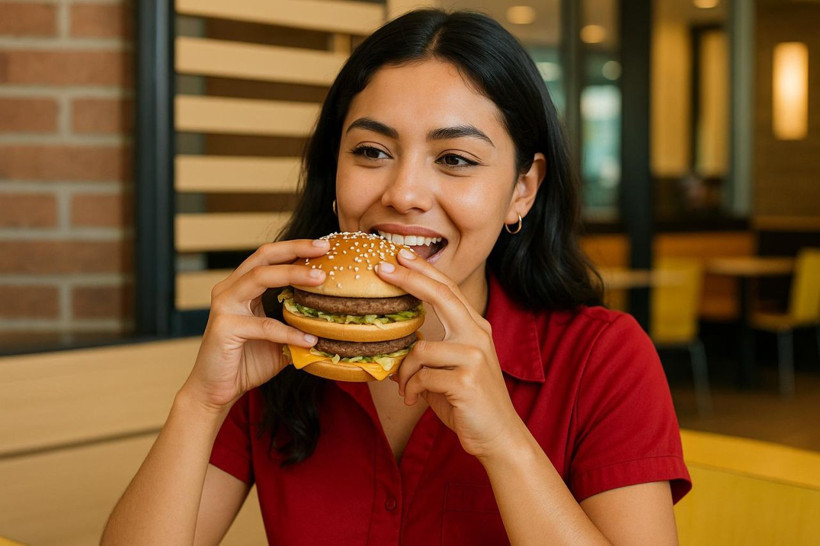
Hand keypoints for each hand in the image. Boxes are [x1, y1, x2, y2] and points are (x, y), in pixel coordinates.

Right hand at [181, 239, 328, 412]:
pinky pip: (263, 325)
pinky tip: (310, 339)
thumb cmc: (247, 362)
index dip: (295, 248)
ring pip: (260, 278)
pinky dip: (289, 331)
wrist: (216, 391)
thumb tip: (334, 320)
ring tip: (321, 279)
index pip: (269, 257)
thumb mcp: (279, 338)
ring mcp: (224, 306)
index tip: (324, 245)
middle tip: (323, 248)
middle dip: (295, 249)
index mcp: (241, 287)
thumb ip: (298, 324)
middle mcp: (229, 289)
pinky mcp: (224, 327)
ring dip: (292, 275)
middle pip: (263, 257)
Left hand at [376, 249, 523, 458]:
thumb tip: (393, 346)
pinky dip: (412, 389)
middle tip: (382, 267)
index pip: (447, 290)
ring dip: (405, 371)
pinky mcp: (466, 381)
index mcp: (474, 328)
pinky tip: (415, 399)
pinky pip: (422, 377)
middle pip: (442, 296)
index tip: (400, 255)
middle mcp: (478, 336)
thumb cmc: (468, 402)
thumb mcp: (448, 370)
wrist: (498, 436)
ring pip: (421, 349)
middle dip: (410, 278)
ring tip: (405, 388)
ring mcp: (474, 357)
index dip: (423, 270)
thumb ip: (427, 353)